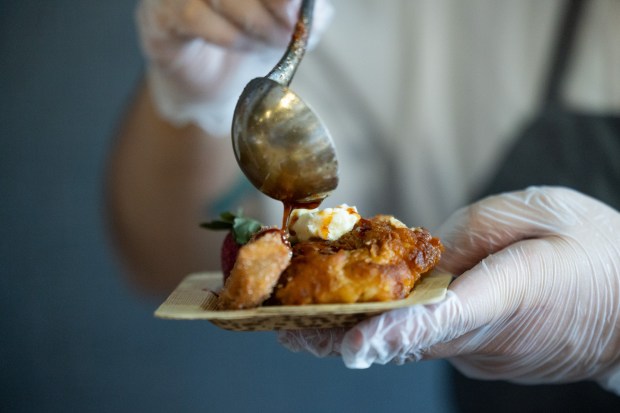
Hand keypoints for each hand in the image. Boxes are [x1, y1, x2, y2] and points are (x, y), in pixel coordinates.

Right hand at [136, 0, 332, 134]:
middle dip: (275, 4)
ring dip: (253, 22)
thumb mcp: (287, 30)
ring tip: (269, 43)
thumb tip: (317, 11)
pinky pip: (192, 15)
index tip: (299, 7)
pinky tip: (239, 45)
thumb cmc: (247, 47)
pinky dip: (225, 34)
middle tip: (291, 30)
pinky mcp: (159, 16)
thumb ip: (307, 16)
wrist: (212, 89)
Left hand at [279, 187, 619, 393]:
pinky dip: (394, 331)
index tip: (351, 345)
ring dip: (359, 335)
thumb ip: (474, 232)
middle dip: (347, 337)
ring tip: (300, 328)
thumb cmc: (593, 250)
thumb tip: (425, 257)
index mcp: (512, 294)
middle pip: (412, 340)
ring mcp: (487, 354)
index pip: (446, 316)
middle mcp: (492, 337)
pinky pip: (432, 342)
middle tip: (289, 332)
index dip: (395, 330)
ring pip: (416, 345)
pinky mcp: (485, 356)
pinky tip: (356, 319)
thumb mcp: (538, 214)